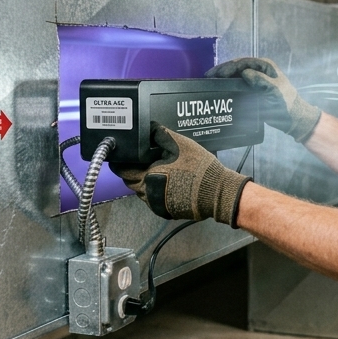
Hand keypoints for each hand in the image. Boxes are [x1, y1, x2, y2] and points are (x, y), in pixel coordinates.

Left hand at [111, 123, 251, 225]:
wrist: (217, 191)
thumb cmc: (198, 167)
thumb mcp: (180, 144)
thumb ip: (159, 134)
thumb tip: (146, 127)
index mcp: (147, 176)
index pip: (122, 170)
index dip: (120, 162)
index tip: (121, 156)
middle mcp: (147, 193)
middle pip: (130, 181)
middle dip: (132, 170)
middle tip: (141, 160)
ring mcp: (156, 205)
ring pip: (140, 191)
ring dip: (142, 181)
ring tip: (155, 169)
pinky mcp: (164, 211)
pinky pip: (152, 199)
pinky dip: (153, 190)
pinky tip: (165, 182)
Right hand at [206, 57, 321, 142]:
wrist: (293, 118)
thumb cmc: (286, 103)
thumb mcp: (274, 91)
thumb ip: (261, 80)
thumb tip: (244, 72)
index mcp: (265, 66)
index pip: (243, 63)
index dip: (228, 67)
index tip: (217, 74)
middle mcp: (259, 69)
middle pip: (237, 67)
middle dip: (223, 70)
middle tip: (208, 76)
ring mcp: (256, 79)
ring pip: (237, 74)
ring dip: (224, 77)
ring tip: (210, 81)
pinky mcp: (253, 89)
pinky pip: (239, 83)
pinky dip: (229, 84)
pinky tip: (220, 89)